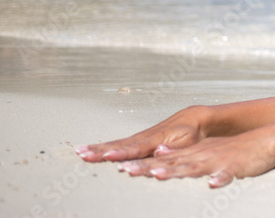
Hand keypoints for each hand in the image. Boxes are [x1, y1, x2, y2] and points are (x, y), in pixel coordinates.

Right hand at [75, 106, 209, 162]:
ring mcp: (140, 136)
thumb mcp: (187, 141)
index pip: (136, 147)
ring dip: (98, 148)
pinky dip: (104, 146)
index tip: (107, 156)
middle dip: (101, 150)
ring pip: (116, 143)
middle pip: (120, 144)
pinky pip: (119, 143)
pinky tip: (92, 150)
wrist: (194, 119)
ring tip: (80, 151)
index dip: (122, 153)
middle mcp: (145, 136)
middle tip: (83, 154)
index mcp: (156, 138)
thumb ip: (173, 147)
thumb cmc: (191, 133)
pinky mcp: (138, 138)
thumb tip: (158, 151)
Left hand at [114, 126, 274, 187]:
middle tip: (125, 172)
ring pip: (193, 167)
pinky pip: (226, 174)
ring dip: (176, 171)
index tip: (119, 169)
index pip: (161, 160)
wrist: (264, 142)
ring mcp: (217, 160)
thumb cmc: (232, 151)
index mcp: (192, 155)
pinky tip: (213, 184)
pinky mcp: (235, 166)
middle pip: (170, 163)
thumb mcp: (204, 152)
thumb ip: (181, 155)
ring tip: (158, 175)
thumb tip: (158, 153)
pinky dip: (219, 179)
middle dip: (148, 168)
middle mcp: (200, 156)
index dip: (140, 164)